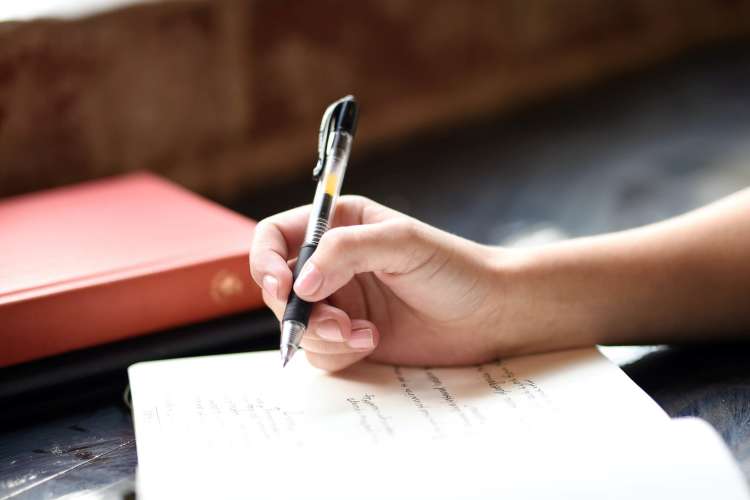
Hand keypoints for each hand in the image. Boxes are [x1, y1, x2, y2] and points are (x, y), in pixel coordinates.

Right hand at [249, 196, 507, 370]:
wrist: (490, 315)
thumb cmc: (454, 268)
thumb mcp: (402, 243)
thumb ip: (346, 251)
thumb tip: (299, 284)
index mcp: (339, 226)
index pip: (276, 237)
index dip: (265, 261)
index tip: (281, 286)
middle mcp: (332, 264)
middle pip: (280, 288)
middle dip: (299, 310)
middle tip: (334, 322)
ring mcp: (340, 303)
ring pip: (296, 325)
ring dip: (322, 335)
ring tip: (362, 334)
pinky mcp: (350, 338)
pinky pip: (319, 352)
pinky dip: (339, 352)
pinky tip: (372, 342)